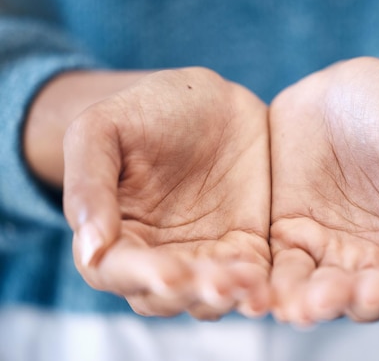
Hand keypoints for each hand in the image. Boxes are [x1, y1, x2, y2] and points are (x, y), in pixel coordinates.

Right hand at [62, 68, 270, 318]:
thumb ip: (89, 183)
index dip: (141, 276)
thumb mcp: (103, 129)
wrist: (211, 101)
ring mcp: (204, 255)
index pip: (116, 270)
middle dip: (190, 292)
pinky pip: (250, 280)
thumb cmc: (148, 109)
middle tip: (219, 283)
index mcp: (114, 231)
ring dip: (226, 295)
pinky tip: (268, 281)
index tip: (171, 274)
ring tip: (249, 281)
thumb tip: (90, 249)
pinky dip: (257, 287)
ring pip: (208, 297)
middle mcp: (157, 253)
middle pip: (164, 295)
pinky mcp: (245, 249)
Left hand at [269, 57, 378, 323]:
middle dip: (339, 302)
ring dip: (299, 300)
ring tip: (286, 303)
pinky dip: (264, 278)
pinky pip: (273, 264)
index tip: (374, 290)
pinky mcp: (285, 233)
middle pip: (356, 296)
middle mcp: (369, 255)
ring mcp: (324, 246)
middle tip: (320, 301)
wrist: (349, 86)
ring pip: (311, 288)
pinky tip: (251, 283)